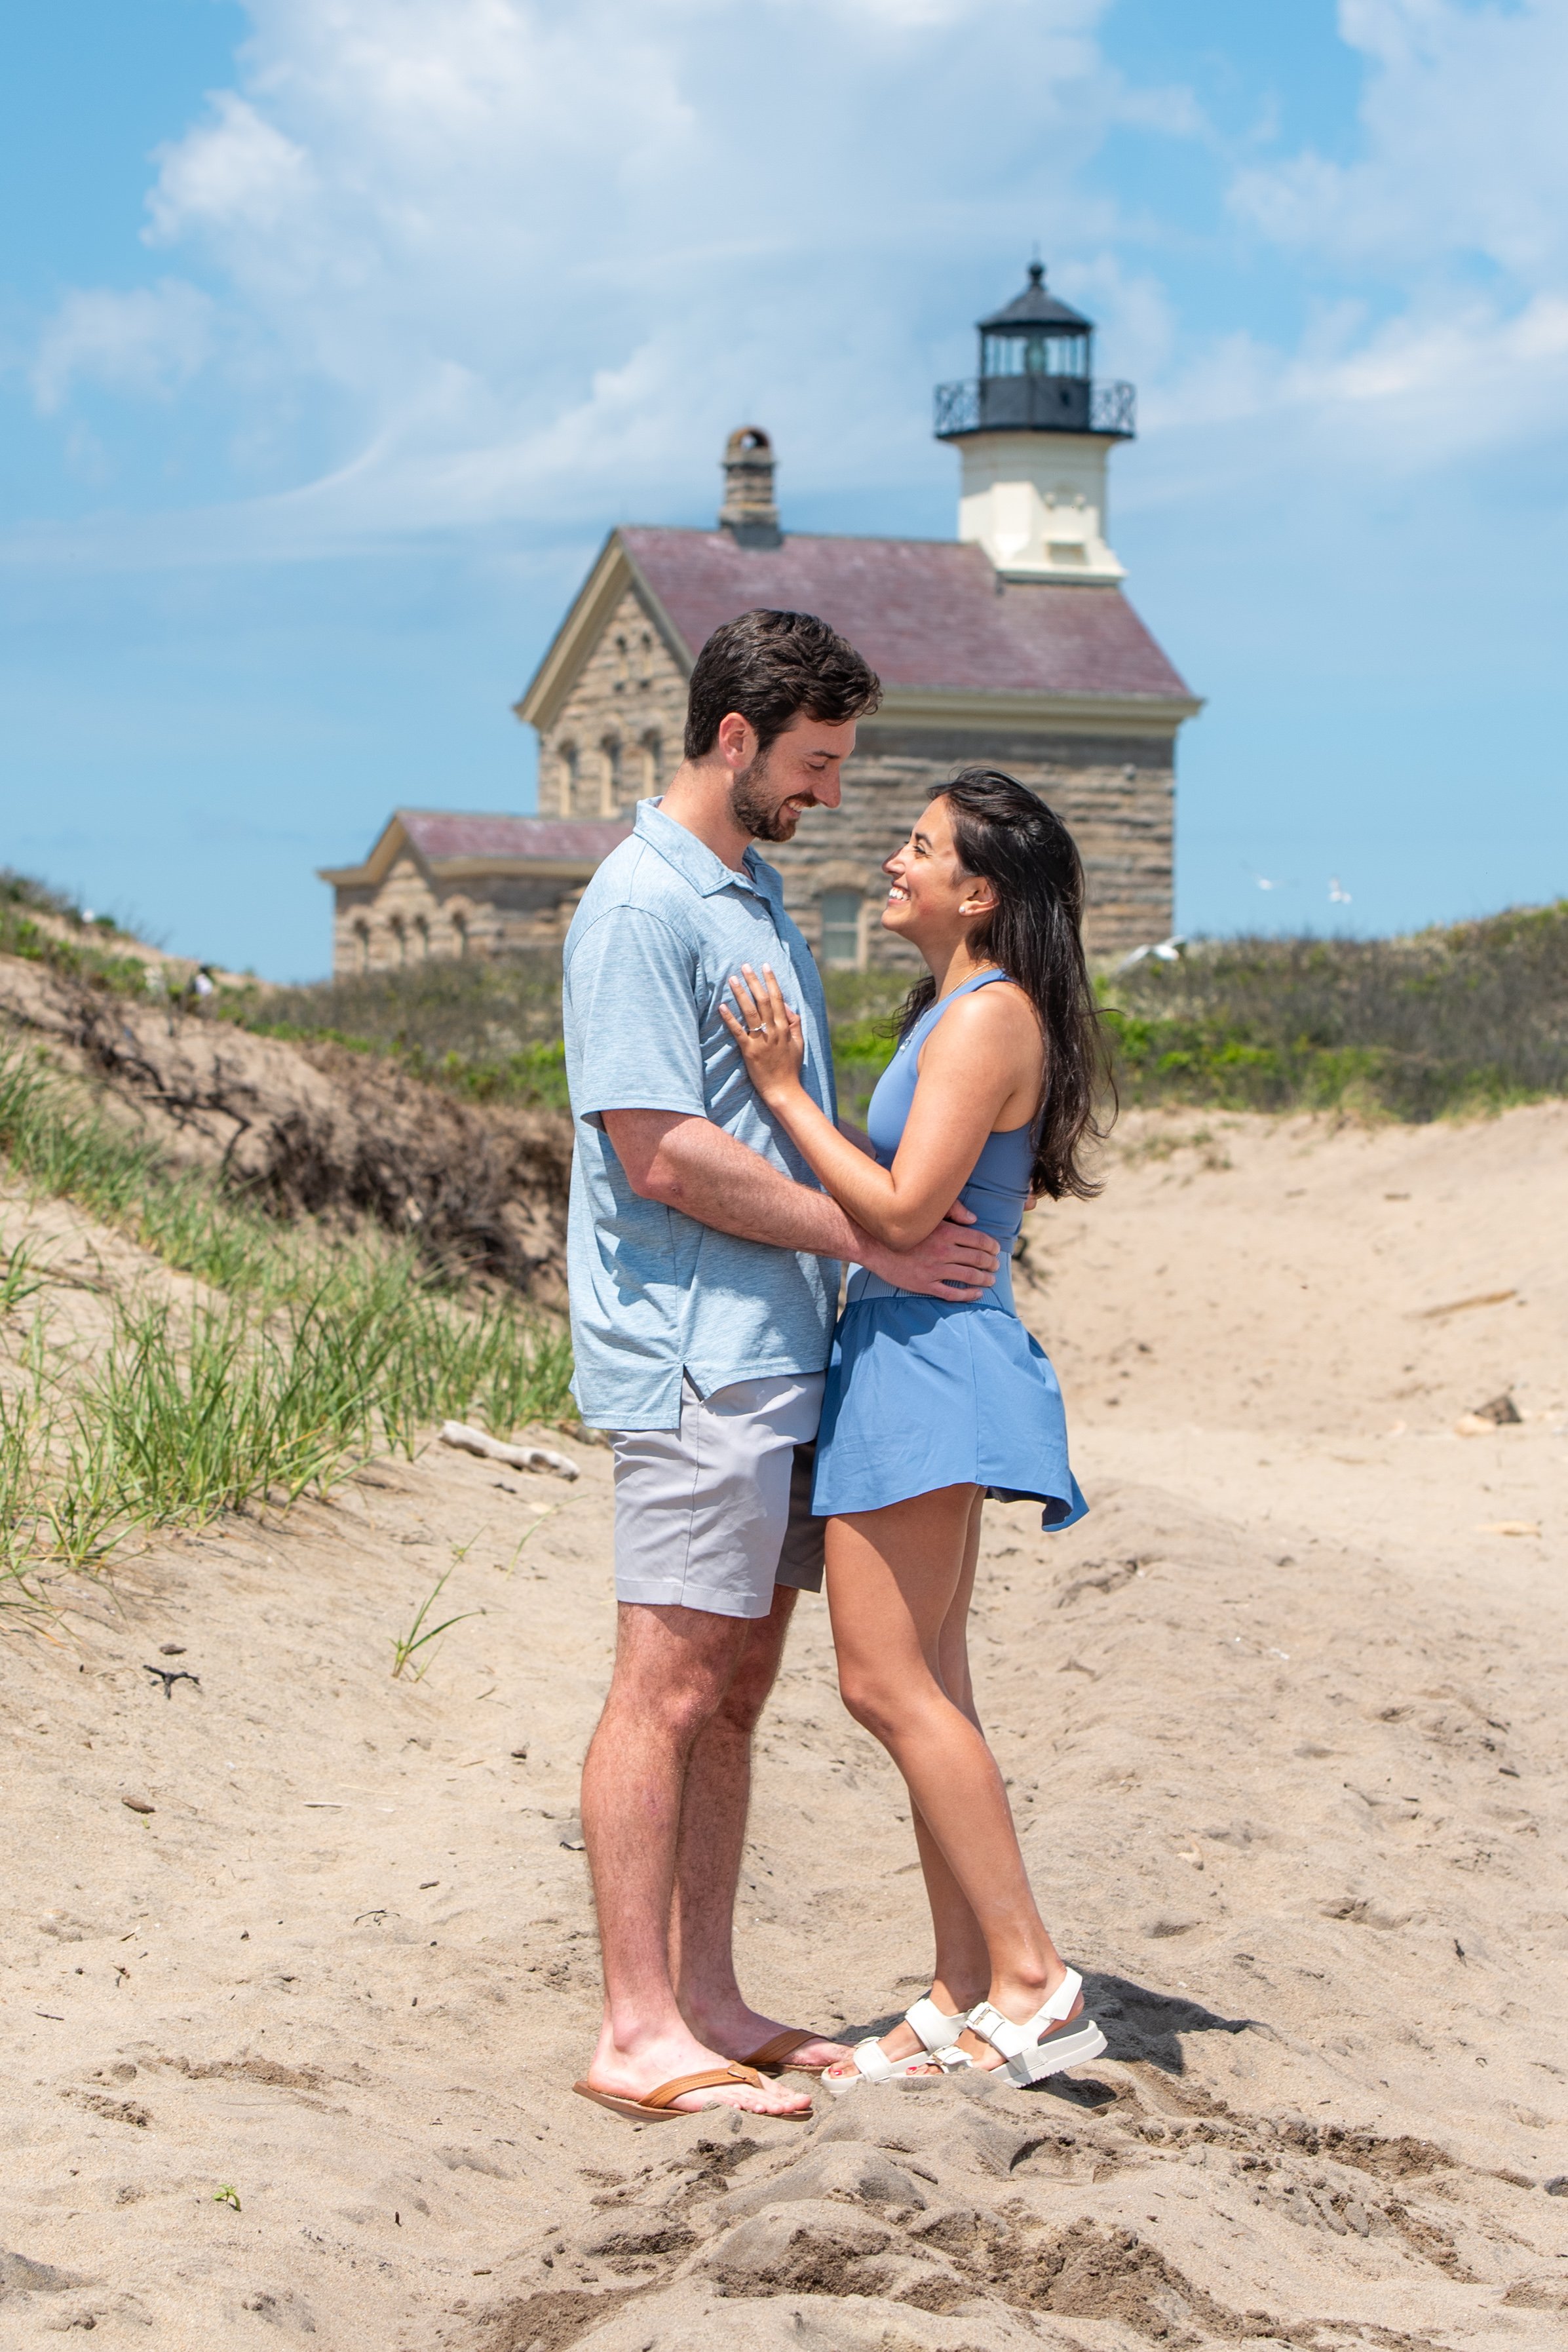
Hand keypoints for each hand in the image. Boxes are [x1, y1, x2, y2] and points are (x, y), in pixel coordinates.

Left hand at [718, 965, 804, 1103]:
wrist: (784, 1090)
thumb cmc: (790, 1068)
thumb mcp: (799, 1043)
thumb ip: (795, 1024)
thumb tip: (787, 1007)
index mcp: (785, 1027)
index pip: (778, 998)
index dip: (771, 980)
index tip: (764, 966)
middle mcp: (774, 1031)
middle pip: (763, 1000)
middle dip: (753, 981)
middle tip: (744, 966)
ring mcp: (761, 1040)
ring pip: (750, 1012)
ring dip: (741, 994)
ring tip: (732, 979)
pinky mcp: (750, 1051)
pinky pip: (738, 1031)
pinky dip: (730, 1018)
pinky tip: (722, 1006)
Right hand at [860, 1201, 999, 1300]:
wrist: (873, 1244)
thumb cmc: (902, 1226)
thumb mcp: (927, 1214)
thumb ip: (952, 1211)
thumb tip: (973, 1219)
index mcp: (945, 1232)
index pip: (979, 1240)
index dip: (992, 1246)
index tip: (996, 1249)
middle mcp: (942, 1252)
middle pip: (977, 1259)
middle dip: (991, 1263)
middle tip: (995, 1265)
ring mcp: (934, 1270)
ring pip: (968, 1277)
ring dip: (984, 1279)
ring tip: (990, 1279)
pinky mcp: (924, 1285)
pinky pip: (952, 1293)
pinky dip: (968, 1295)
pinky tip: (976, 1294)